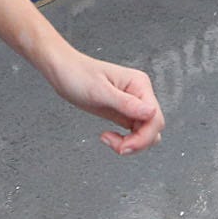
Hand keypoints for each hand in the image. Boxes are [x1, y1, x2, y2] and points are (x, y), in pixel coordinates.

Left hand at [46, 50, 163, 154]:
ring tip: (110, 140)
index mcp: (139, 84)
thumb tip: (151, 113)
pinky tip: (109, 137)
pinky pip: (134, 132)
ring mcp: (132, 104)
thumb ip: (126, 103)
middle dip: (138, 142)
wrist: (62, 71)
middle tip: (117, 147)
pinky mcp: (123, 113)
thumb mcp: (100, 91)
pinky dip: (125, 140)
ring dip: (132, 143)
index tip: (125, 146)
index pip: (155, 118)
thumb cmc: (77, 73)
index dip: (143, 137)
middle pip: (154, 128)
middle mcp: (139, 94)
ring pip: (146, 133)